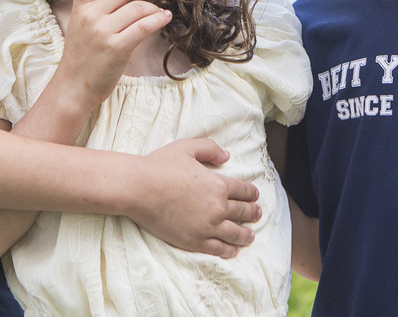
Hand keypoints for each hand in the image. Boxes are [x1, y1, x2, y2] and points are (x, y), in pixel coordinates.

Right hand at [53, 0, 171, 109]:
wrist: (74, 88)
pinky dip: (158, 19)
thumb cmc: (81, 59)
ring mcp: (103, 31)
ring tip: (162, 12)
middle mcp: (90, 16)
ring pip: (137, 7)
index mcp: (80, 8)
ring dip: (154, 8)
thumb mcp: (81, 28)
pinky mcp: (116, 46)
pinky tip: (165, 18)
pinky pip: (144, 25)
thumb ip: (94, 7)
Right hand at [127, 138, 260, 258]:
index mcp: (218, 184)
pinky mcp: (194, 241)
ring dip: (246, 235)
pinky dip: (229, 250)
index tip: (255, 196)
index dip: (252, 193)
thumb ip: (210, 149)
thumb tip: (227, 156)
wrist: (139, 189)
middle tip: (258, 214)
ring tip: (250, 236)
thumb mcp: (187, 147)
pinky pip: (219, 249)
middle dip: (253, 213)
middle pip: (242, 212)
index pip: (243, 190)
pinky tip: (233, 250)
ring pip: (235, 234)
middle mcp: (217, 207)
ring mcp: (207, 227)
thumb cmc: (160, 165)